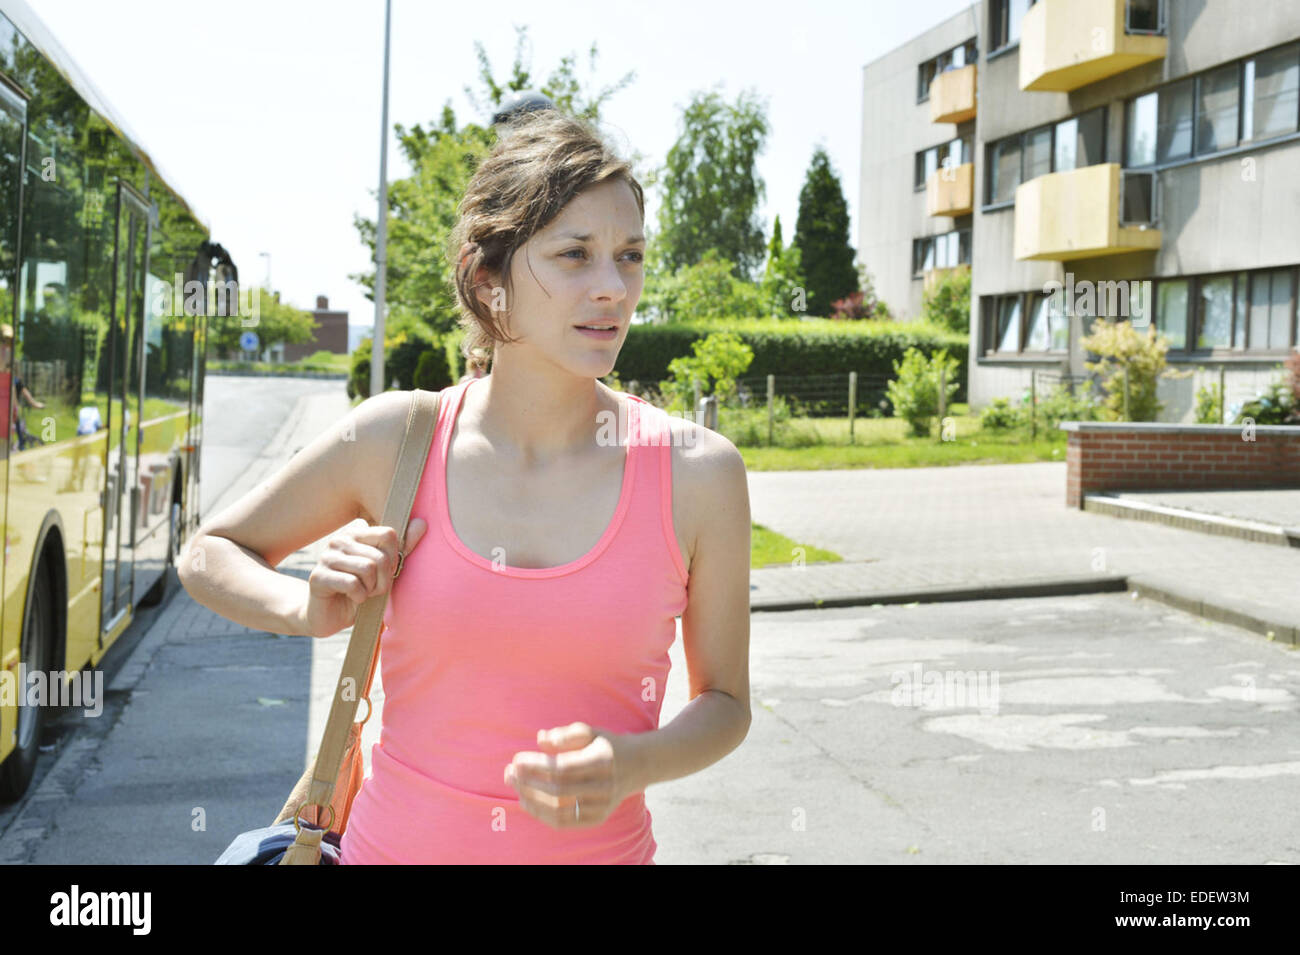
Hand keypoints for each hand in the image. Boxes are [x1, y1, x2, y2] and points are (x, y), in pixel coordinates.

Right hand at [299, 516, 426, 636]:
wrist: (331, 615)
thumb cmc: (361, 589)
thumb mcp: (386, 570)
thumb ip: (403, 547)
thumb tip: (422, 523)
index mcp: (357, 533)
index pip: (389, 534)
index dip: (394, 558)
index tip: (385, 572)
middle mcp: (340, 540)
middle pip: (381, 556)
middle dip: (383, 580)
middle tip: (373, 588)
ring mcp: (326, 557)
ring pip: (368, 568)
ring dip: (371, 589)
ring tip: (363, 593)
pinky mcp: (318, 577)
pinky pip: (352, 584)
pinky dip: (359, 597)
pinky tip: (352, 598)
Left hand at [503, 722, 640, 828]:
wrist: (637, 765)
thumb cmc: (606, 745)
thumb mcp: (591, 731)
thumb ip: (565, 734)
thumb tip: (540, 739)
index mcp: (602, 761)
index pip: (562, 768)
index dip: (536, 766)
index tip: (516, 759)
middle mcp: (604, 786)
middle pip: (558, 790)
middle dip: (528, 782)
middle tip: (509, 773)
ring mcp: (602, 806)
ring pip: (559, 810)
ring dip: (531, 800)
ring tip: (515, 787)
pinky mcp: (598, 818)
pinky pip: (564, 822)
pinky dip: (542, 815)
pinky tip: (527, 802)